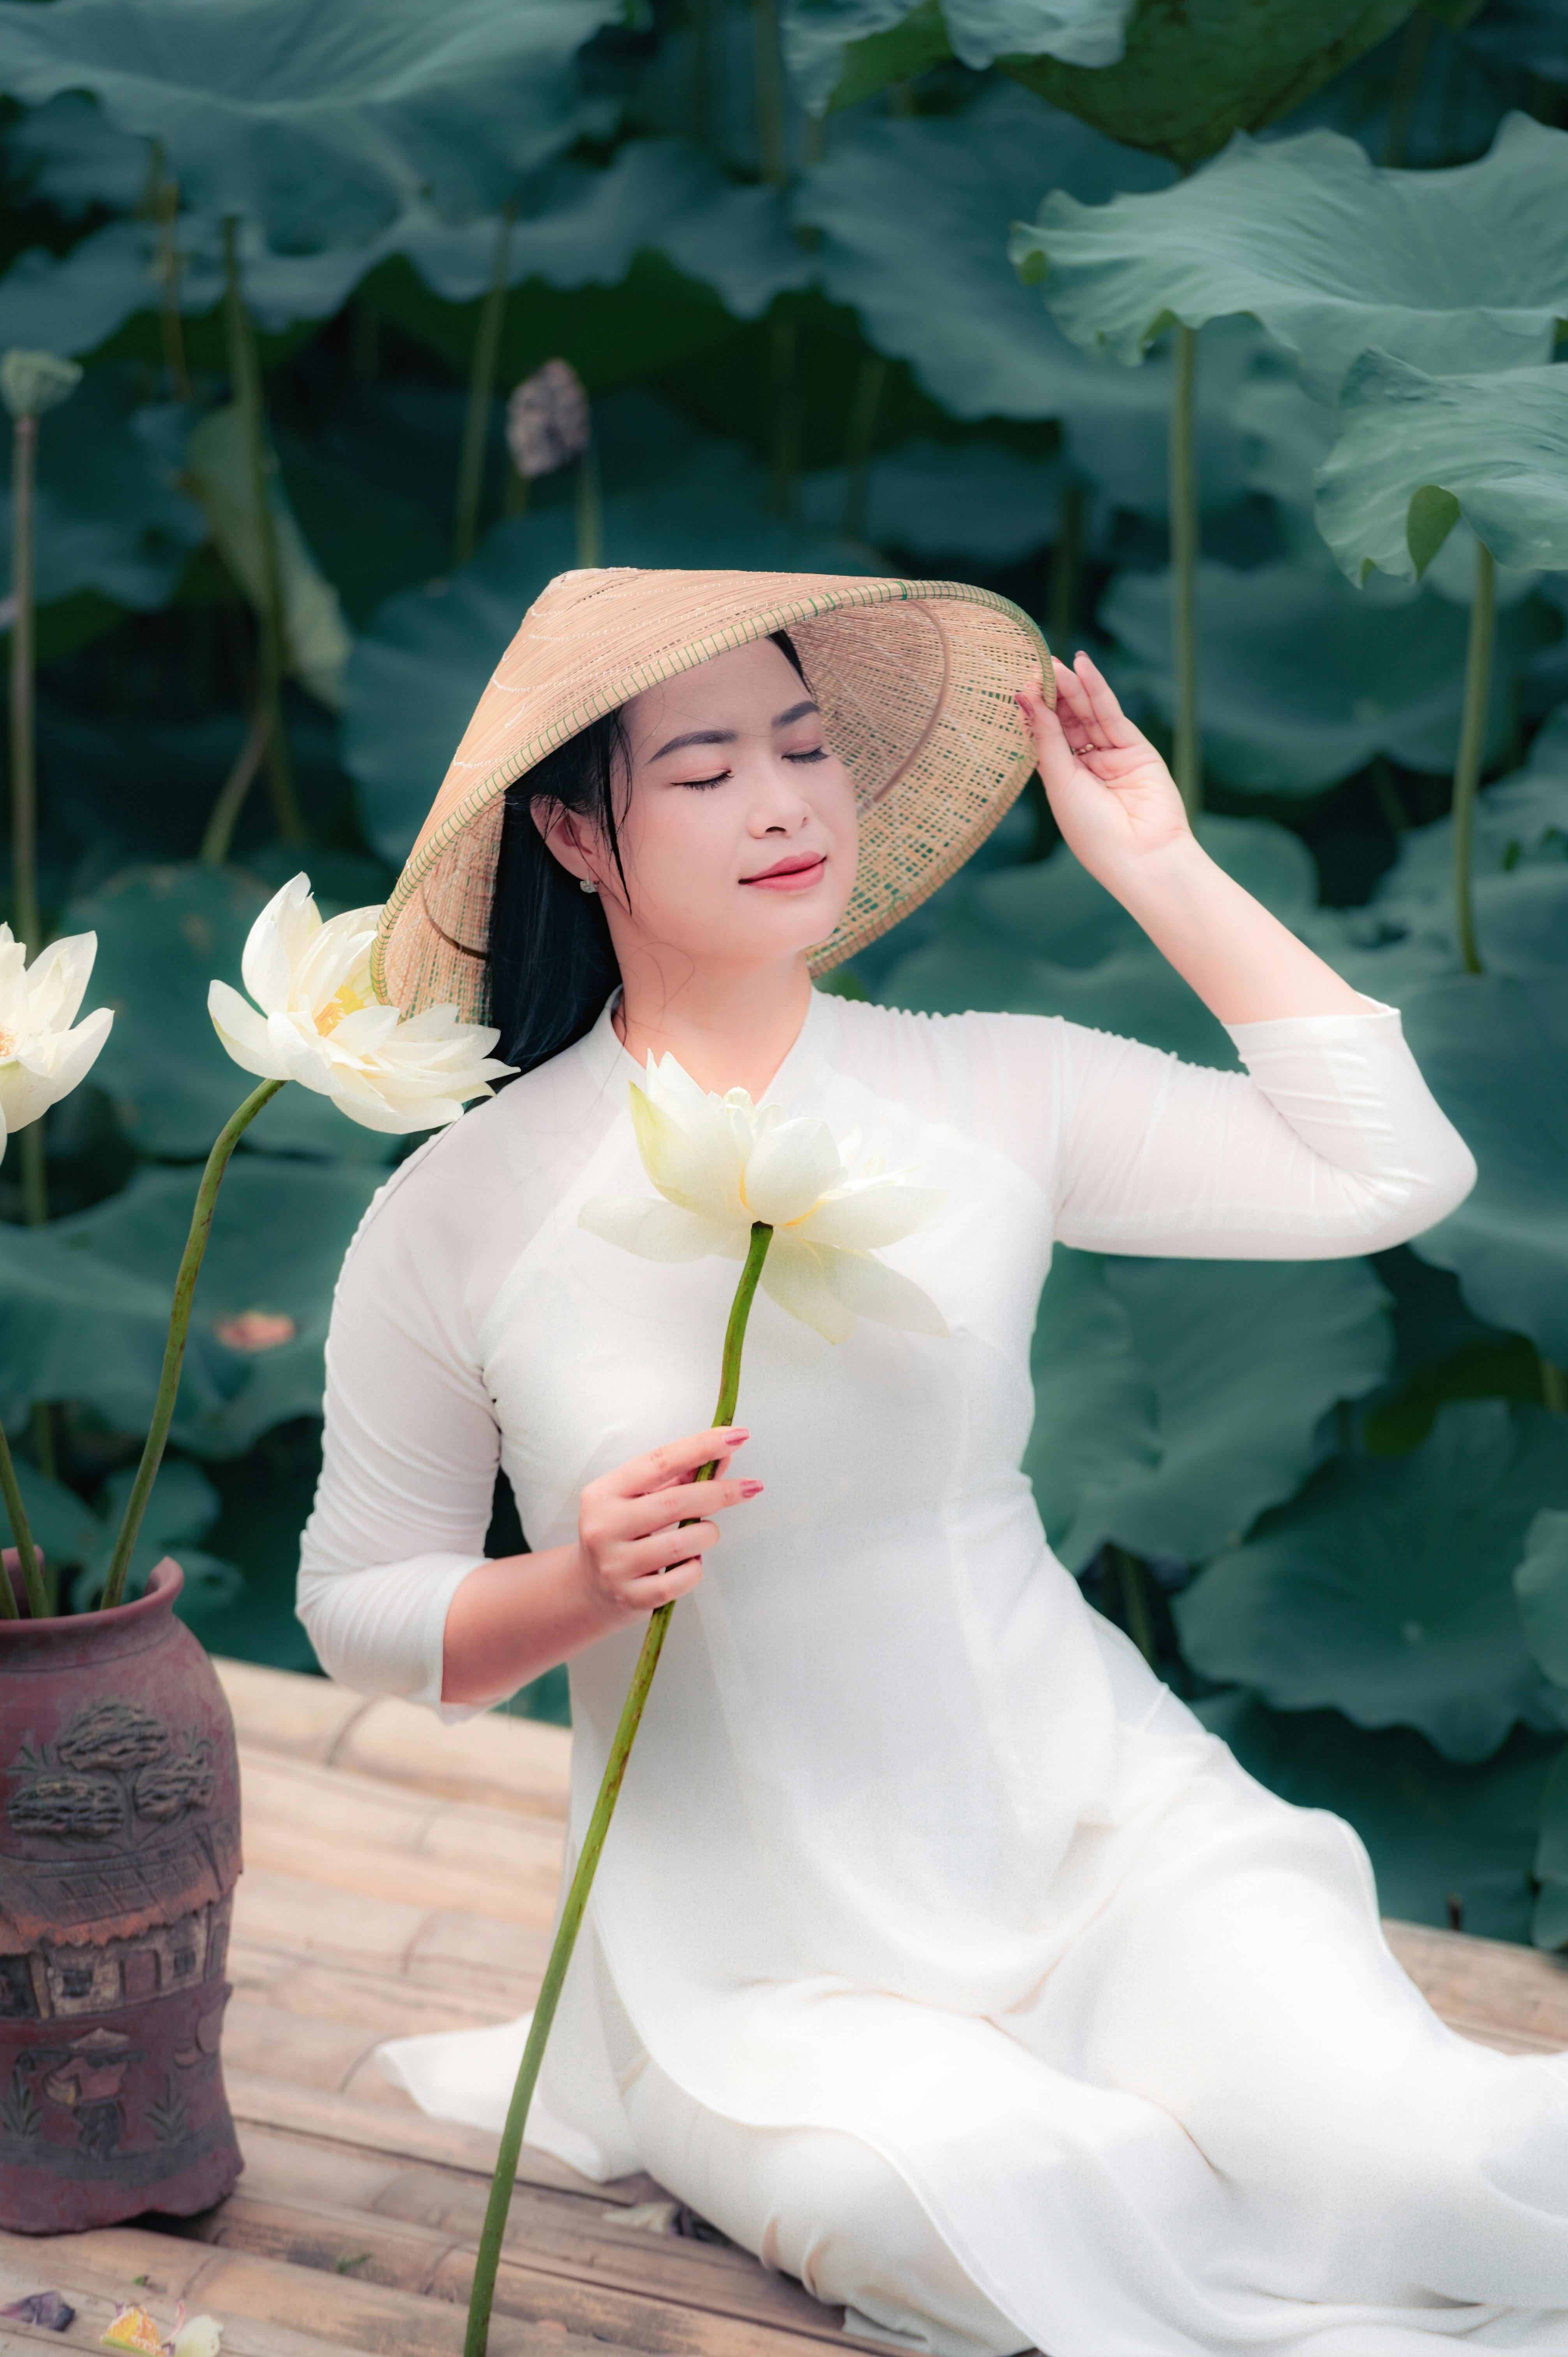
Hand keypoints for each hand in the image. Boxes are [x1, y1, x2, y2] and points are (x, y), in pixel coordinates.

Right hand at [572, 1426, 760, 1623]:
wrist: (590, 1591)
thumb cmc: (622, 1535)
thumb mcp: (639, 1500)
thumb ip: (680, 1477)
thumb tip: (723, 1456)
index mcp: (604, 1493)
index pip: (659, 1462)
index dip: (701, 1446)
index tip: (736, 1436)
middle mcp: (603, 1527)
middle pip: (676, 1502)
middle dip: (720, 1492)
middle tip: (749, 1487)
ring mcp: (615, 1565)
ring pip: (684, 1543)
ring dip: (708, 1534)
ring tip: (704, 1533)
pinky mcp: (631, 1597)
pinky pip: (682, 1580)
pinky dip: (696, 1568)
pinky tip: (689, 1562)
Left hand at [1016, 652, 1191, 890]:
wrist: (1141, 854)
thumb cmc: (1092, 830)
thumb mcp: (1059, 781)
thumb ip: (1045, 737)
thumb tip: (1024, 698)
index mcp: (1060, 782)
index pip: (1043, 737)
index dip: (1033, 712)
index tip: (1018, 685)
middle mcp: (1084, 767)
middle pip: (1065, 721)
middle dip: (1052, 694)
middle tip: (1036, 665)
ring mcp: (1110, 756)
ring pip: (1087, 714)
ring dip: (1072, 687)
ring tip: (1056, 663)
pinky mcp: (1135, 748)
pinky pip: (1111, 714)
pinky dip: (1097, 690)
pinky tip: (1083, 669)